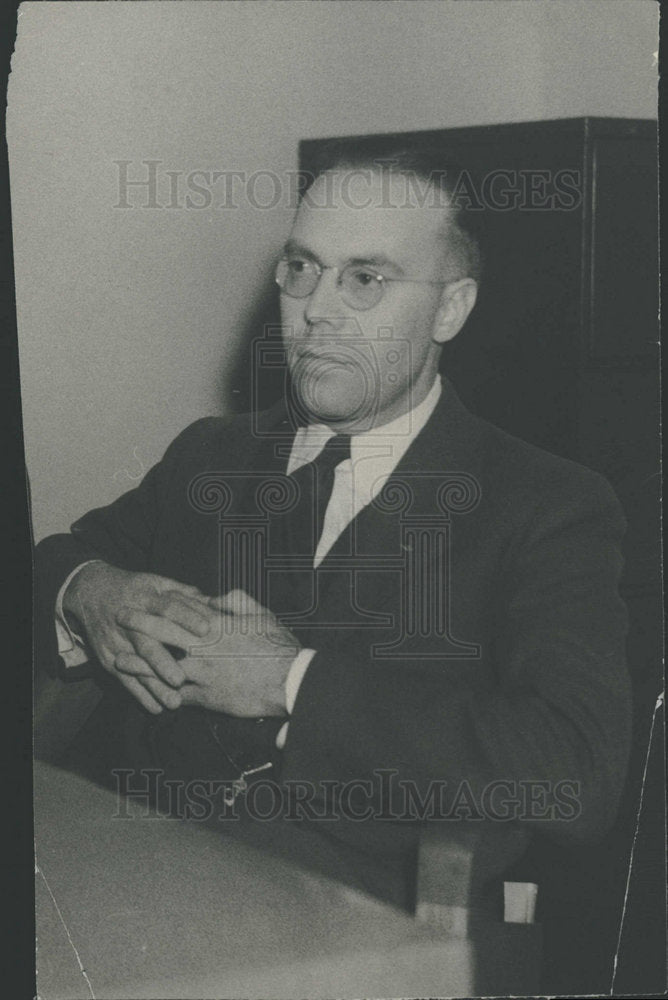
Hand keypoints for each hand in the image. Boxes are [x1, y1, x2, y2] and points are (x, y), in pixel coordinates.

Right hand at [63, 562, 215, 713]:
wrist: (92, 592)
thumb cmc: (137, 589)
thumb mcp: (159, 583)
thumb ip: (187, 594)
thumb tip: (216, 602)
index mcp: (147, 598)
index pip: (168, 606)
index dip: (186, 617)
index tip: (206, 629)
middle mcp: (130, 621)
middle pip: (147, 643)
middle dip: (163, 662)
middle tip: (182, 679)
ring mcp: (118, 642)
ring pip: (136, 667)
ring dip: (153, 685)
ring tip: (173, 702)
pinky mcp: (109, 658)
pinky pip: (124, 680)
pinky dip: (140, 695)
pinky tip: (156, 708)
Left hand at [115, 589, 299, 716]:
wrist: (290, 682)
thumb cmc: (279, 646)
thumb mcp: (262, 614)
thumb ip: (237, 600)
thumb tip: (215, 597)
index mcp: (217, 626)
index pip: (181, 611)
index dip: (158, 604)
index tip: (141, 597)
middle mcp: (204, 648)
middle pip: (163, 634)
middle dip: (139, 624)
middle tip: (120, 618)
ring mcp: (202, 674)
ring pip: (163, 668)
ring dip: (139, 664)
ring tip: (119, 661)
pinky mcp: (206, 698)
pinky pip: (177, 696)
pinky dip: (162, 695)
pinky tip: (147, 694)